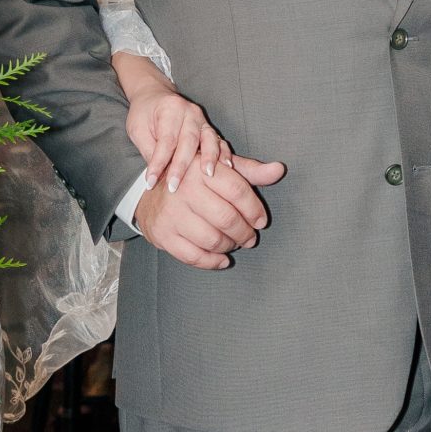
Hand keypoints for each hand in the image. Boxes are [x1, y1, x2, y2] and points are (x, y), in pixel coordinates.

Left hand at [125, 83, 226, 193]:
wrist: (155, 97)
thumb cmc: (145, 114)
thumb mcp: (138, 130)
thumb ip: (150, 150)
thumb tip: (158, 176)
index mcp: (170, 109)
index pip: (166, 140)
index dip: (159, 162)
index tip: (151, 181)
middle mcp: (190, 112)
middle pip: (189, 141)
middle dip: (182, 165)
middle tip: (174, 186)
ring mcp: (202, 120)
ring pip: (209, 139)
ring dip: (209, 159)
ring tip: (208, 175)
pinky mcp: (209, 129)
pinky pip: (220, 141)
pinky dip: (224, 154)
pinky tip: (226, 167)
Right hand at [134, 153, 284, 270]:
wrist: (151, 195)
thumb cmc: (194, 182)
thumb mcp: (220, 170)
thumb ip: (250, 171)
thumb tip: (279, 169)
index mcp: (200, 169)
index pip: (237, 190)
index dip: (254, 209)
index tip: (260, 221)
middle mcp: (183, 189)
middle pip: (227, 218)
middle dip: (245, 232)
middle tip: (250, 237)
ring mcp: (171, 214)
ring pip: (213, 239)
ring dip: (230, 246)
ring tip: (235, 243)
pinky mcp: (163, 235)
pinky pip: (195, 257)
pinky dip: (214, 262)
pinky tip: (222, 258)